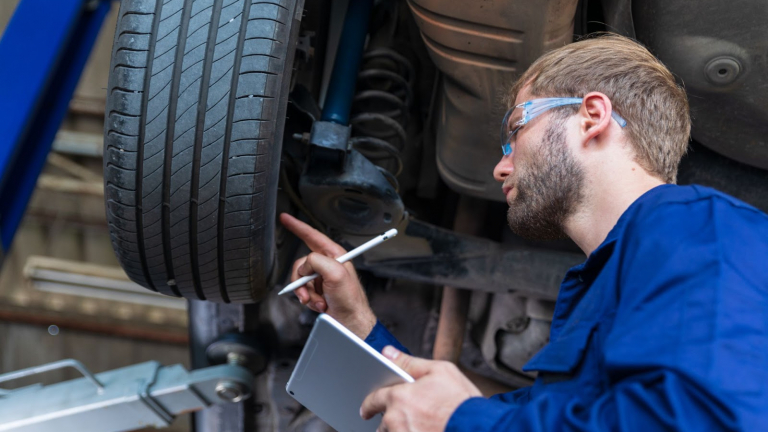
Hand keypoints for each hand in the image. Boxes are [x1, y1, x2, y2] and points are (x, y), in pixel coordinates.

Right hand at [279, 213, 376, 338]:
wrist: (350, 322)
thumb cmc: (349, 299)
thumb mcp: (335, 273)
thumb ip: (316, 261)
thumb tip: (305, 266)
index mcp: (334, 255)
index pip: (313, 235)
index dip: (298, 226)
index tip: (285, 218)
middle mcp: (328, 264)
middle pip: (302, 263)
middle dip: (301, 279)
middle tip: (307, 290)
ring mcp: (322, 278)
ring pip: (300, 279)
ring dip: (306, 293)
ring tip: (318, 301)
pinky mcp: (318, 290)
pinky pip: (303, 291)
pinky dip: (309, 300)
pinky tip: (319, 304)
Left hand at [360, 346, 481, 431]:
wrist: (481, 429)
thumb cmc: (462, 401)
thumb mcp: (440, 371)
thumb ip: (409, 362)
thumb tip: (387, 352)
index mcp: (399, 398)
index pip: (373, 401)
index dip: (369, 405)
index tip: (366, 410)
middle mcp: (396, 422)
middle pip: (383, 425)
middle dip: (390, 422)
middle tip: (409, 419)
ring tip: (420, 427)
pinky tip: (427, 431)